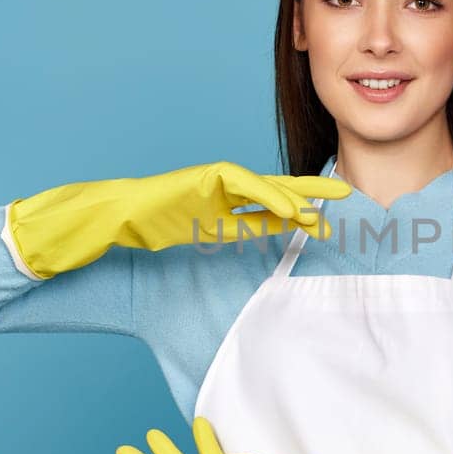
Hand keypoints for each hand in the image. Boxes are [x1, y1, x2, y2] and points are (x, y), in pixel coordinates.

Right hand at [8, 160, 350, 277]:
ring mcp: (212, 183)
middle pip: (275, 189)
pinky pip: (242, 184)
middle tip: (346, 192)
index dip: (300, 213)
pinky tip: (288, 207)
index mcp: (223, 209)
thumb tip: (256, 275)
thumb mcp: (198, 246)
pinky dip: (266, 194)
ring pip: (262, 185)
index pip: (269, 209)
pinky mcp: (201, 178)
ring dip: (293, 195)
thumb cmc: (142, 236)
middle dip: (309, 190)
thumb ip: (229, 249)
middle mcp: (223, 192)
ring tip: (321, 209)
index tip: (330, 222)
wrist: (106, 221)